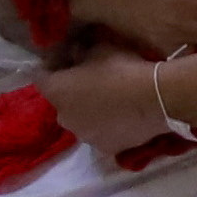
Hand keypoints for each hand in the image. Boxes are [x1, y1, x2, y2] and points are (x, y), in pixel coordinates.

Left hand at [45, 47, 179, 157]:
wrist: (155, 99)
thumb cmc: (122, 68)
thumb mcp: (99, 48)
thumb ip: (80, 50)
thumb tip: (74, 51)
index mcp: (56, 92)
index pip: (41, 77)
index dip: (52, 66)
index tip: (65, 57)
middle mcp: (63, 118)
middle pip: (61, 101)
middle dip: (71, 90)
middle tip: (89, 78)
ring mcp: (84, 136)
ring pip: (80, 120)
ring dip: (88, 110)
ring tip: (108, 99)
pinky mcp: (105, 148)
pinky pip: (100, 133)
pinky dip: (105, 125)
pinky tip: (121, 116)